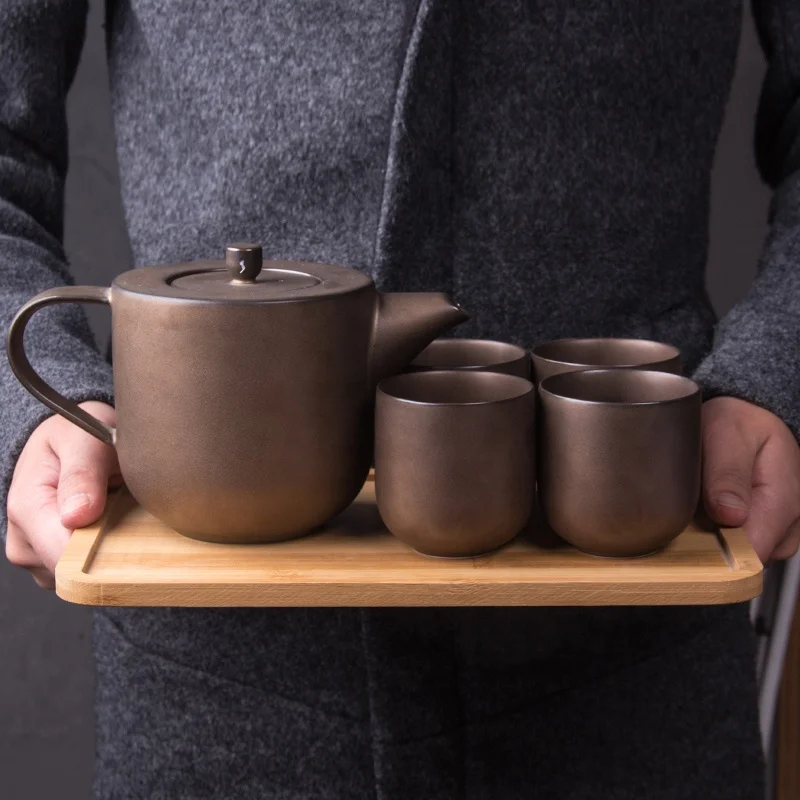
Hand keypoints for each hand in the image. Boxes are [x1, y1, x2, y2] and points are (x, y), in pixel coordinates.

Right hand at [5, 402, 119, 587]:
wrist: (67, 441)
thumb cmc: (76, 437)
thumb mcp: (84, 439)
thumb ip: (82, 473)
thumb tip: (77, 516)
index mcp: (26, 508)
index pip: (61, 556)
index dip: (98, 554)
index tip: (129, 535)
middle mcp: (23, 540)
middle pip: (71, 572)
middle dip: (104, 551)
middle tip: (125, 513)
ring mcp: (36, 556)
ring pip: (77, 577)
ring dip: (103, 551)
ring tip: (114, 513)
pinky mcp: (50, 563)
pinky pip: (79, 574)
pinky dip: (99, 554)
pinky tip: (107, 525)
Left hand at [703, 397, 799, 563]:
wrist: (751, 415)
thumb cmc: (740, 421)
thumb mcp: (729, 433)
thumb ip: (728, 473)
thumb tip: (731, 515)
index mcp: (783, 501)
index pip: (753, 552)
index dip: (718, 553)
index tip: (688, 539)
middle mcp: (789, 524)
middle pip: (746, 560)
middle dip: (712, 546)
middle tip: (686, 513)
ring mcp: (780, 531)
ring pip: (742, 556)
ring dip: (715, 540)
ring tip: (698, 506)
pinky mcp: (767, 530)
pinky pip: (740, 546)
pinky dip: (719, 534)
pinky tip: (707, 512)